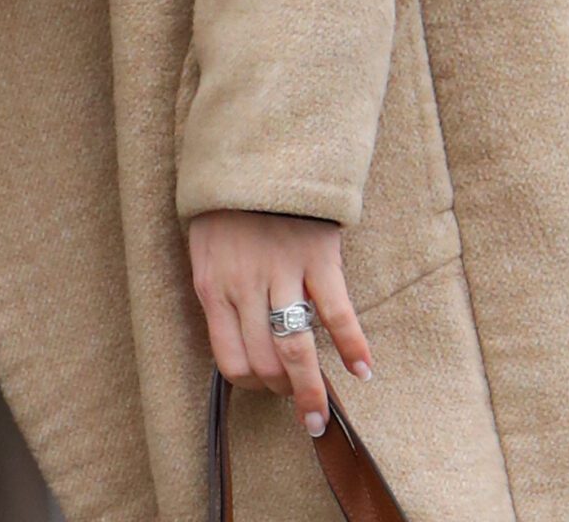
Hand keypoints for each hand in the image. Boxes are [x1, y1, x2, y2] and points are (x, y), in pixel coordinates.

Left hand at [187, 210, 371, 437]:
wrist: (255, 150)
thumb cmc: (227, 207)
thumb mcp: (205, 250)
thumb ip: (220, 294)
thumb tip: (237, 346)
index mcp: (213, 285)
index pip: (231, 360)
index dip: (250, 384)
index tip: (265, 388)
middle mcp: (244, 284)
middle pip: (264, 362)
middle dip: (282, 391)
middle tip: (298, 404)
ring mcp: (282, 271)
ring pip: (295, 350)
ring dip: (311, 392)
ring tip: (320, 417)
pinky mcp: (317, 256)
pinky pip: (337, 312)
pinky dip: (352, 346)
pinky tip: (363, 370)